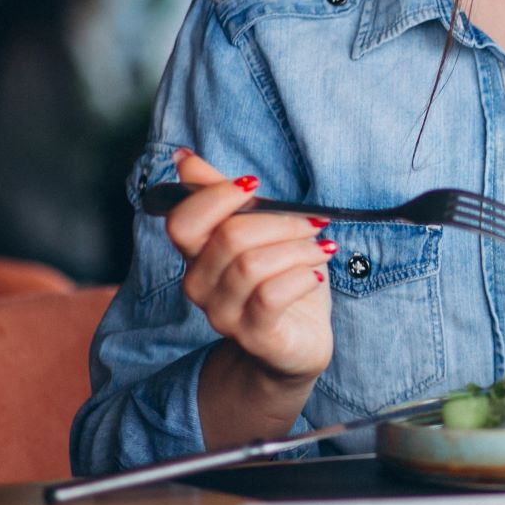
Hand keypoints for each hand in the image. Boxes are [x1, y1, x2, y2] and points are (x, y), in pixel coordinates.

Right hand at [165, 149, 334, 382]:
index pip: (182, 220)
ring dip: (298, 248)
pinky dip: (302, 276)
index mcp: (197, 255)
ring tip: (322, 248)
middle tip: (314, 224)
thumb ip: (222, 196)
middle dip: (281, 222)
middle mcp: (200, 286)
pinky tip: (317, 275)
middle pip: (230, 237)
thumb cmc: (280, 281)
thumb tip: (184, 159)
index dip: (218, 196)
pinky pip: (272, 295)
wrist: (295, 345)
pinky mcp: (254, 336)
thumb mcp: (257, 231)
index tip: (256, 185)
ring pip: (253, 264)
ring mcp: (223, 315)